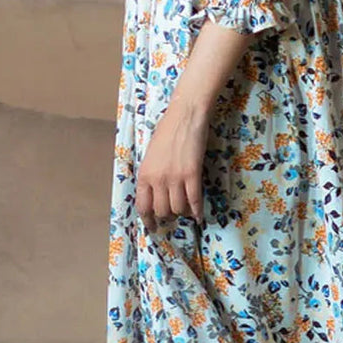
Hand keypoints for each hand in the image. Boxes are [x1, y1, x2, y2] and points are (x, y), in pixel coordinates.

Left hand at [135, 97, 209, 226]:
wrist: (184, 116)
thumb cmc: (167, 131)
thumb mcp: (151, 155)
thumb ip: (151, 175)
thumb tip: (156, 194)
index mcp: (144, 174)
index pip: (143, 206)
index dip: (148, 220)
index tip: (153, 227)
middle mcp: (158, 179)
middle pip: (162, 211)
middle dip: (168, 216)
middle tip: (173, 214)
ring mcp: (175, 178)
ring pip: (178, 209)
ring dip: (183, 213)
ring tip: (186, 211)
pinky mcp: (193, 175)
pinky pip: (195, 201)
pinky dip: (197, 211)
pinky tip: (199, 216)